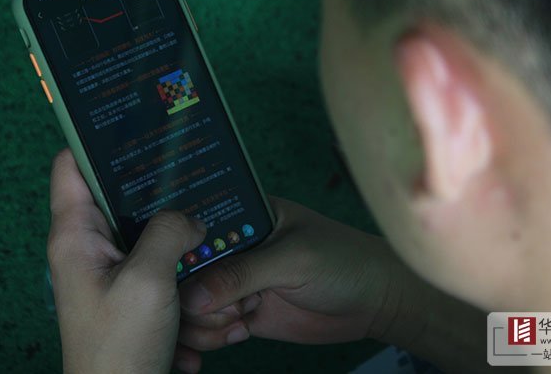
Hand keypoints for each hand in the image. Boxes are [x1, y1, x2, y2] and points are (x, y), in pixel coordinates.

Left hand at [48, 148, 205, 373]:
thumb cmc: (118, 350)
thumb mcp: (149, 282)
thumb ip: (170, 233)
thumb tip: (189, 217)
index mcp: (76, 236)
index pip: (72, 166)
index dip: (98, 140)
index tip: (134, 123)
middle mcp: (87, 247)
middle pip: (118, 194)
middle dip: (157, 190)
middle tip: (190, 173)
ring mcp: (109, 269)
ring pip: (145, 228)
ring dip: (176, 235)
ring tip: (204, 234)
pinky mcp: (129, 290)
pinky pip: (158, 261)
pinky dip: (179, 265)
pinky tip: (201, 276)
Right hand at [176, 197, 421, 359]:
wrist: (374, 302)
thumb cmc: (342, 260)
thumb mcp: (292, 259)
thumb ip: (242, 274)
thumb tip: (191, 295)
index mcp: (243, 214)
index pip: (193, 229)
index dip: (177, 250)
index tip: (176, 274)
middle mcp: (234, 247)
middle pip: (185, 269)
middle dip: (190, 294)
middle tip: (223, 306)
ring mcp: (236, 281)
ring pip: (191, 303)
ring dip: (204, 320)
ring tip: (238, 321)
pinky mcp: (242, 312)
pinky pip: (209, 326)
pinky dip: (212, 336)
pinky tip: (239, 333)